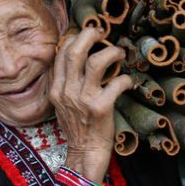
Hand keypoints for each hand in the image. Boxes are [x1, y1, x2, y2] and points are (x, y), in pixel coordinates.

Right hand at [51, 26, 132, 183]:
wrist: (85, 152)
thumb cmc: (78, 126)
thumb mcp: (62, 103)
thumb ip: (66, 82)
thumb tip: (77, 60)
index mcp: (57, 88)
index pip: (61, 53)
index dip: (75, 38)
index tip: (88, 36)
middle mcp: (67, 91)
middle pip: (76, 51)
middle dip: (90, 36)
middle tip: (102, 34)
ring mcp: (83, 99)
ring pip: (96, 62)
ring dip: (111, 53)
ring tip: (119, 53)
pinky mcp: (101, 108)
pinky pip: (116, 83)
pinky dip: (125, 79)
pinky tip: (127, 82)